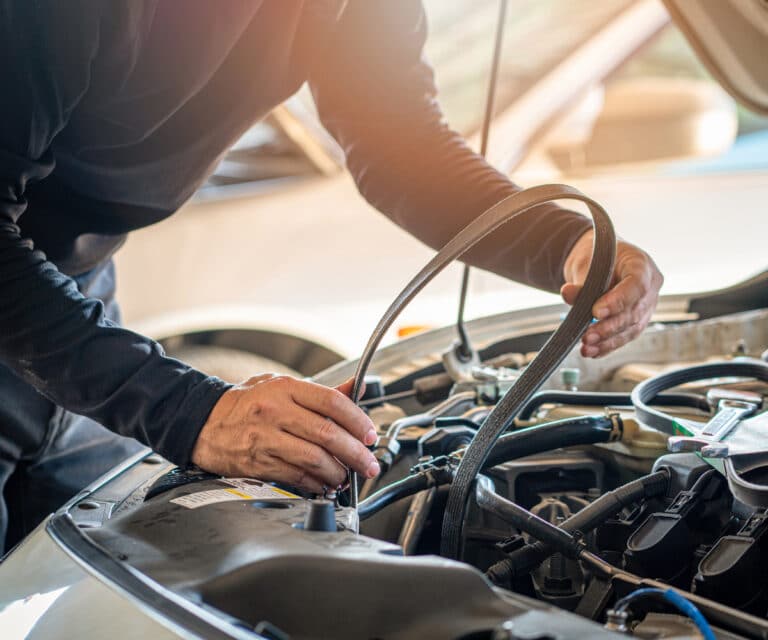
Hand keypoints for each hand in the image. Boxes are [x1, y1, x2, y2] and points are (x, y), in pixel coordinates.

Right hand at [191, 375, 379, 492]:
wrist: (201, 421)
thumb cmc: (245, 403)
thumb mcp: (280, 385)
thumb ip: (320, 391)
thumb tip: (356, 388)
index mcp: (285, 388)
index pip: (332, 402)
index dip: (357, 420)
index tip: (370, 434)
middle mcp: (276, 412)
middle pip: (327, 434)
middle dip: (356, 452)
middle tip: (369, 463)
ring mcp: (265, 439)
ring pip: (314, 458)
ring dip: (338, 471)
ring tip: (347, 475)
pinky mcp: (258, 463)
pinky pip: (296, 476)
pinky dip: (316, 483)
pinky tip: (325, 483)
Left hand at [561, 230, 662, 357]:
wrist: (601, 263)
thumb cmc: (598, 259)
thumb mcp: (587, 264)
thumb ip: (581, 282)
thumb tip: (567, 293)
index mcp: (642, 265)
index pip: (636, 285)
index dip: (618, 301)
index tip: (596, 312)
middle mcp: (650, 287)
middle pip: (634, 312)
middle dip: (609, 327)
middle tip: (587, 336)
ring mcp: (647, 306)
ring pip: (631, 328)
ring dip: (608, 341)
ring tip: (587, 348)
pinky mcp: (638, 321)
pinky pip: (625, 336)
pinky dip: (608, 346)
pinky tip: (593, 352)